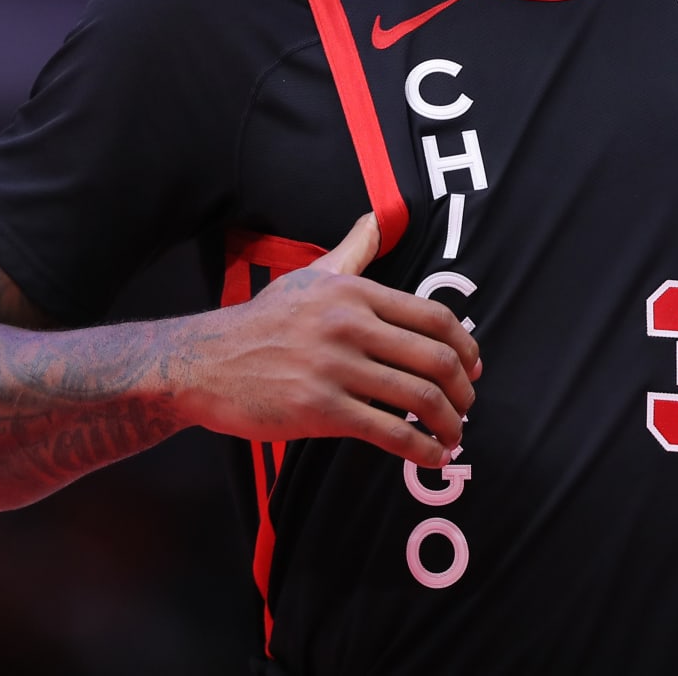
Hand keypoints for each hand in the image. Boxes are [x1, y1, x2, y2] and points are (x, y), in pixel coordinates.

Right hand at [173, 214, 481, 467]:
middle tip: (467, 406)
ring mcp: (335, 367)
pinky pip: (388, 433)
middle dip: (463, 389)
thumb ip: (351, 252)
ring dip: (450, 423)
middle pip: (436, 358)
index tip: (474, 367)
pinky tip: (432, 458)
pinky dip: (421, 449)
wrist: (203, 362)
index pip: (433, 317)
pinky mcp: (319, 409)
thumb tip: (376, 220)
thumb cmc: (262, 322)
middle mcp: (349, 325)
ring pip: (419, 397)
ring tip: (454, 436)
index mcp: (354, 292)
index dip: (465, 346)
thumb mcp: (309, 277)